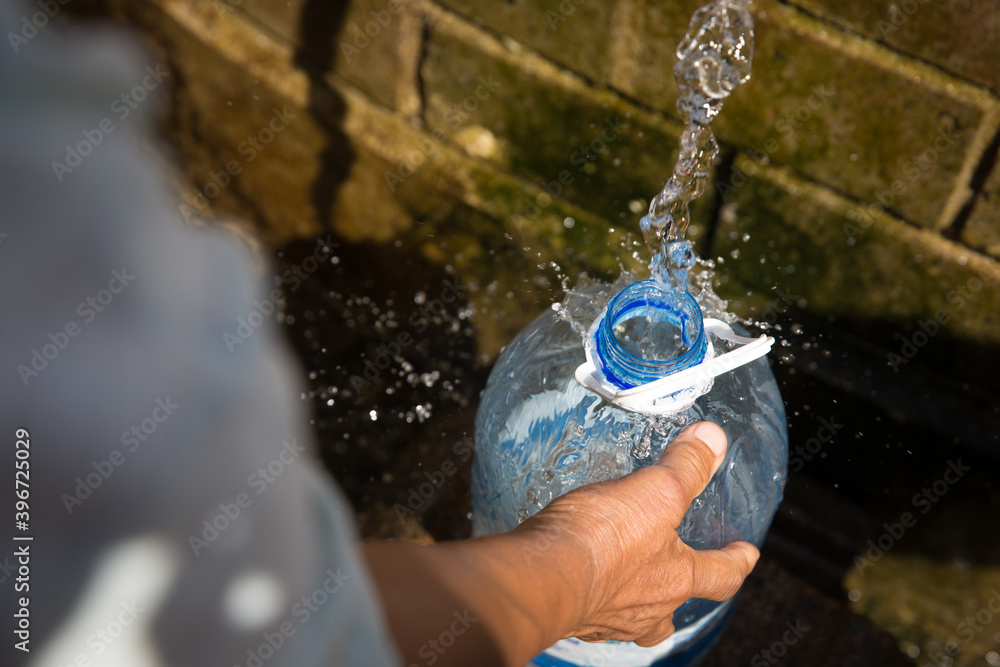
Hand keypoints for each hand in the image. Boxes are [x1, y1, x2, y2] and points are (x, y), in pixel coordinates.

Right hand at [518, 421, 759, 646]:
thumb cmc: (601, 540)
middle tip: (676, 575)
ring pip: (634, 617)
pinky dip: (594, 596)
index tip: (747, 554)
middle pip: (674, 608)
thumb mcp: (656, 490)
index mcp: (676, 578)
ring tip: (625, 579)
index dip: (737, 561)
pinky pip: (592, 612)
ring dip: (635, 599)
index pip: (722, 575)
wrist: (540, 577)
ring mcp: (609, 618)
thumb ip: (686, 466)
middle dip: (678, 592)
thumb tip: (713, 440)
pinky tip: (581, 576)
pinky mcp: (572, 618)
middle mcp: (647, 607)